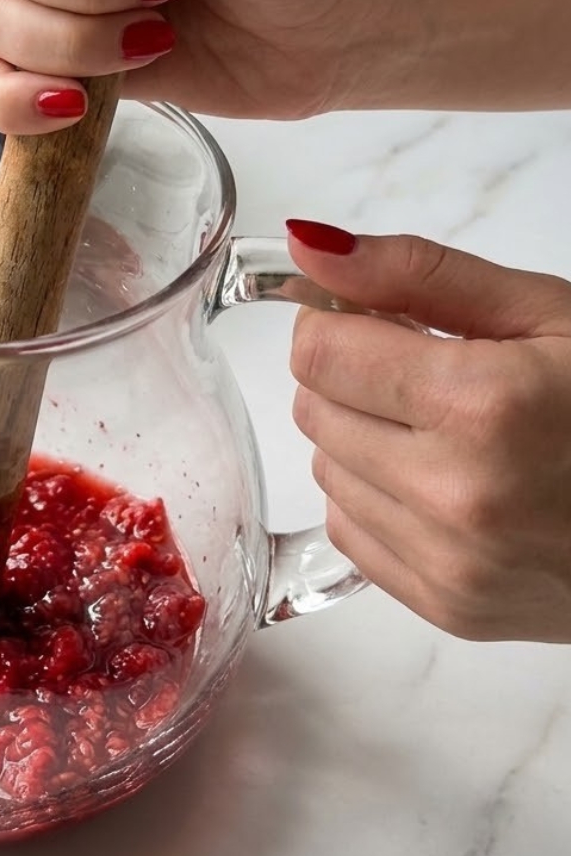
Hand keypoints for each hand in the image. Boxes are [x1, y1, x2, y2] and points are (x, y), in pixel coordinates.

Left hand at [286, 220, 570, 642]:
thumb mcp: (551, 314)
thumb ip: (419, 275)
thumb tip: (310, 247)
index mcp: (483, 407)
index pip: (319, 354)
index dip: (335, 324)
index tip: (373, 319)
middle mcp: (454, 496)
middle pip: (314, 411)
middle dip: (352, 377)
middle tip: (425, 370)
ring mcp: (451, 565)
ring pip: (327, 470)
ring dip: (362, 437)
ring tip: (446, 428)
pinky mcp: (450, 608)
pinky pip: (350, 532)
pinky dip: (376, 498)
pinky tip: (443, 481)